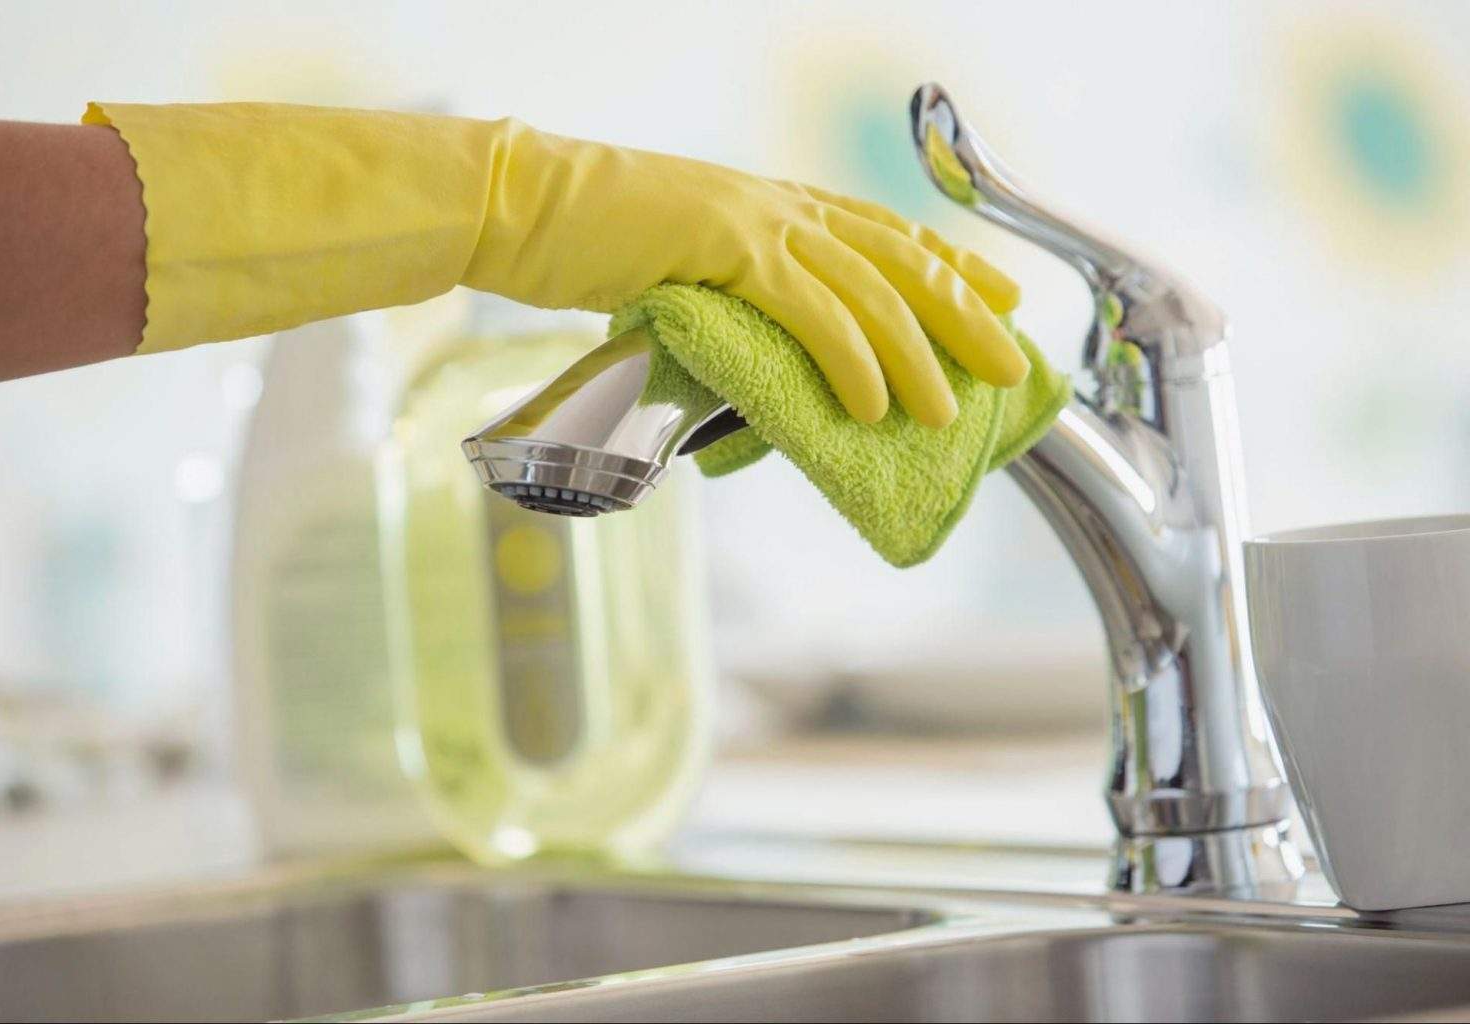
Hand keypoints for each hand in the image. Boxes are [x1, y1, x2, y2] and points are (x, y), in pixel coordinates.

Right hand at [461, 121, 1026, 426]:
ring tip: (945, 409)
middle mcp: (782, 206)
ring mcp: (759, 223)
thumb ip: (733, 302)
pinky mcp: (729, 251)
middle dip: (964, 315)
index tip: (1000, 299)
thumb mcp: (680, 269)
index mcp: (776, 204)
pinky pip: (812, 311)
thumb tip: (760, 363)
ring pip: (869, 292)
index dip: (951, 268)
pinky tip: (875, 402)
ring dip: (916, 356)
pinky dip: (851, 360)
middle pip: (900, 261)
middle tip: (1008, 363)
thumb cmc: (589, 243)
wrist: (525, 206)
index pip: (887, 235)